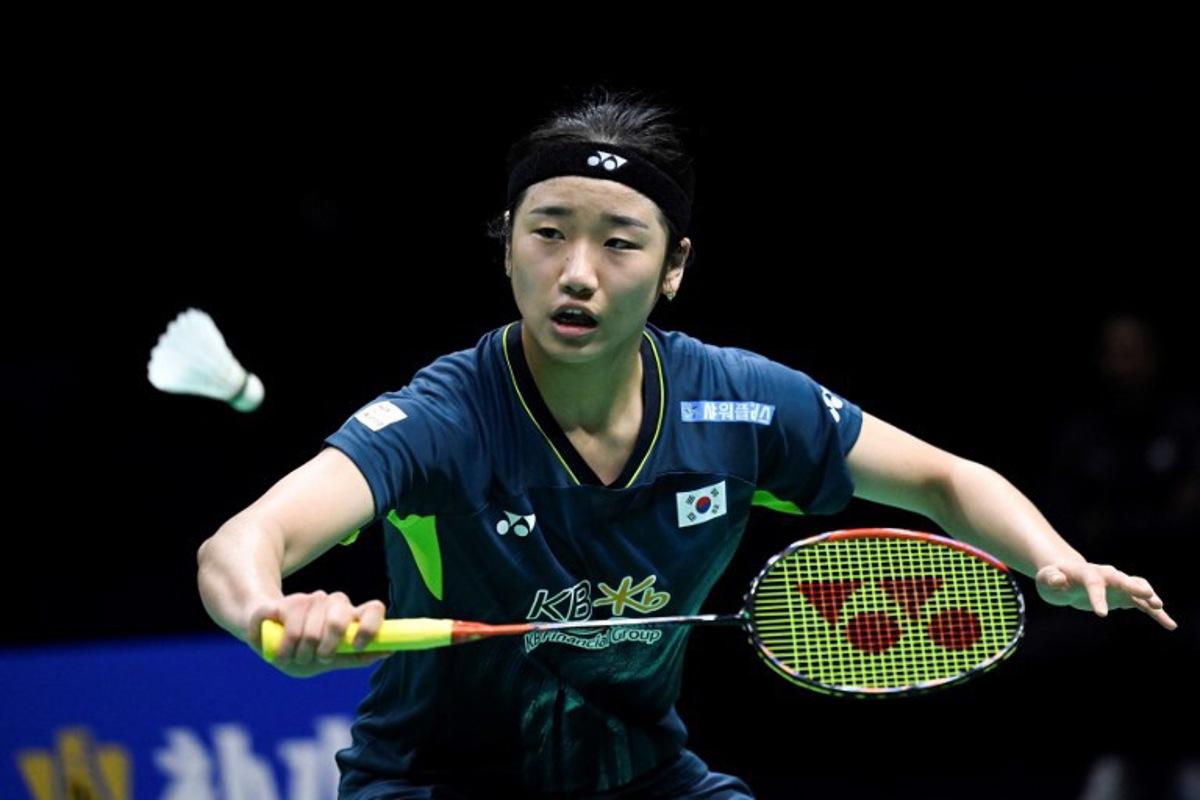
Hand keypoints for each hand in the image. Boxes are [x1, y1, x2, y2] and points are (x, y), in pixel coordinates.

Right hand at [248, 591, 390, 676]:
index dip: (369, 627)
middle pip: (339, 618)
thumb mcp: (328, 661)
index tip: (358, 645)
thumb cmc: (301, 653)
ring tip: (291, 655)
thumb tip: (390, 650)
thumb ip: (355, 657)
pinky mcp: (284, 601)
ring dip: (297, 648)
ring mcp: (310, 600)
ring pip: (309, 627)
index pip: (373, 609)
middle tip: (314, 657)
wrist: (263, 640)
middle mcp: (334, 604)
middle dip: (324, 646)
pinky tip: (275, 642)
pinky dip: (280, 639)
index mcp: (350, 619)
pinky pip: (287, 616)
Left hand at [1035, 562, 1176, 630]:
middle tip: (1149, 596)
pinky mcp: (1124, 596)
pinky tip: (1169, 624)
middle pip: (1122, 580)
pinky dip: (1155, 613)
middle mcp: (1106, 576)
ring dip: (1150, 600)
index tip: (1101, 614)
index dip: (1097, 597)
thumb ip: (1051, 578)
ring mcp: (1117, 585)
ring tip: (1162, 611)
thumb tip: (1058, 580)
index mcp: (1086, 572)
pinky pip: (1143, 604)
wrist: (1065, 576)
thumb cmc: (1053, 577)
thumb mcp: (1046, 578)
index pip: (1093, 583)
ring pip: (1138, 590)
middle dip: (1134, 587)